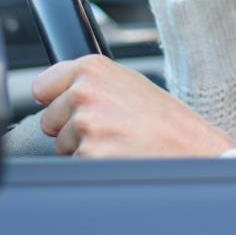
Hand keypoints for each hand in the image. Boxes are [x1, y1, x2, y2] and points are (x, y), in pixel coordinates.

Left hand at [32, 55, 234, 157]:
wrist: (192, 148)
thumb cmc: (166, 119)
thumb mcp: (130, 83)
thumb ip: (91, 82)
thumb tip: (49, 90)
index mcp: (94, 69)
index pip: (43, 86)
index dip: (58, 100)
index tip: (75, 105)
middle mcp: (86, 93)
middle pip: (50, 120)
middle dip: (73, 128)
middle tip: (111, 127)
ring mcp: (87, 126)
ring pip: (62, 146)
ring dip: (84, 148)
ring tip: (119, 141)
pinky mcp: (89, 155)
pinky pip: (76, 165)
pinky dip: (94, 165)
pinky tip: (119, 156)